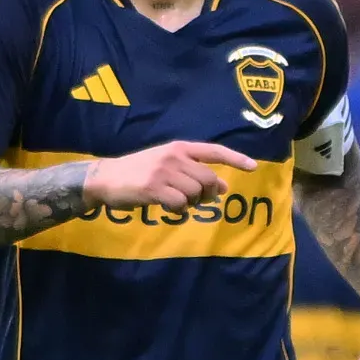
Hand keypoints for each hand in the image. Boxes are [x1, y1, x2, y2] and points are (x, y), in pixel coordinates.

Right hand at [83, 139, 254, 210]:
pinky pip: (180, 205)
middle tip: (195, 199)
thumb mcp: (166, 164)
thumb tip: (223, 188)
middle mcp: (174, 157)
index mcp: (178, 148)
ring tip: (175, 201)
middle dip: (208, 193)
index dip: (235, 159)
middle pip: (209, 179)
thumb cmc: (138, 172)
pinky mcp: (154, 188)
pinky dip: (178, 211)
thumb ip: (193, 172)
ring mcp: (164, 172)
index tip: (253, 167)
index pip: (213, 151)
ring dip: (190, 203)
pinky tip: (167, 207)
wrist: (106, 178)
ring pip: (196, 193)